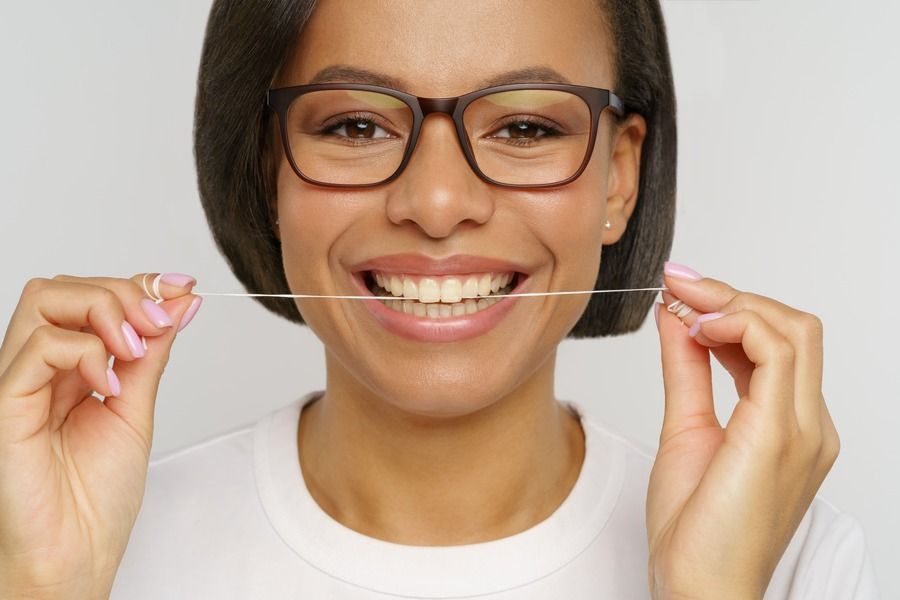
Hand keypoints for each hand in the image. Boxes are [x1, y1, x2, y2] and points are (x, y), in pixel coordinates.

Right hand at [0, 273, 200, 598]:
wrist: (76, 556)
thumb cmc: (97, 497)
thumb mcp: (138, 408)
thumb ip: (152, 354)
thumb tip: (180, 301)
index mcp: (70, 366)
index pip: (91, 294)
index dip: (137, 284)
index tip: (183, 289)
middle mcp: (39, 367)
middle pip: (65, 286)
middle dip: (122, 292)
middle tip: (159, 325)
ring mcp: (18, 382)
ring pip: (44, 300)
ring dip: (104, 310)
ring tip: (135, 351)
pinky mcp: (4, 406)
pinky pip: (36, 349)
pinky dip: (85, 353)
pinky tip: (108, 386)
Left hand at [646, 262, 839, 598]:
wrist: (698, 590)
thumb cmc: (694, 530)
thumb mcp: (685, 427)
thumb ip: (685, 369)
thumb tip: (676, 317)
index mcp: (789, 425)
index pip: (777, 342)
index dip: (728, 307)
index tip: (679, 291)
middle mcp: (807, 424)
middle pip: (793, 326)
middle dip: (732, 295)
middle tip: (679, 284)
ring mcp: (800, 429)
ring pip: (791, 329)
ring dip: (733, 303)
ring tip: (684, 304)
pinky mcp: (779, 434)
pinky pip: (775, 352)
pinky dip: (735, 325)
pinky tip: (696, 330)